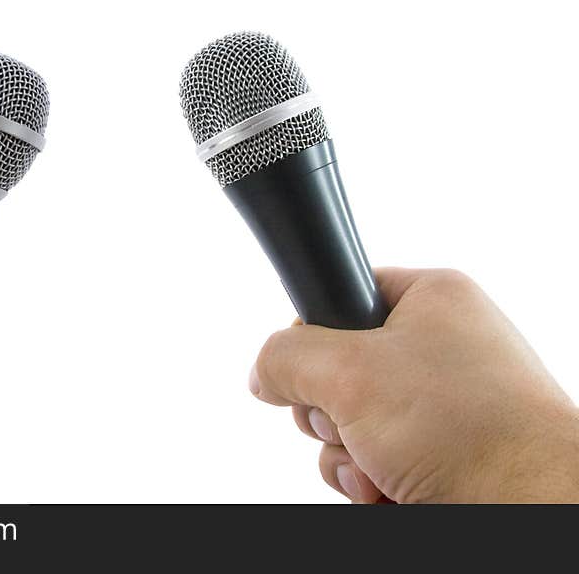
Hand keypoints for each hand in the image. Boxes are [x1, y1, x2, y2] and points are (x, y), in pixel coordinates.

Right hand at [249, 268, 578, 502]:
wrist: (533, 507)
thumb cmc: (469, 428)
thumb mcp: (350, 373)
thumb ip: (287, 357)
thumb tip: (264, 373)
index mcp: (431, 300)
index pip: (345, 292)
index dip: (314, 330)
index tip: (312, 364)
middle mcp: (438, 346)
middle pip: (336, 367)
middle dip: (330, 411)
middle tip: (352, 423)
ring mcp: (441, 402)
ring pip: (350, 421)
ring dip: (347, 454)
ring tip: (381, 467)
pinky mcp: (440, 449)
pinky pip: (374, 457)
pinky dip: (370, 479)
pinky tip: (392, 489)